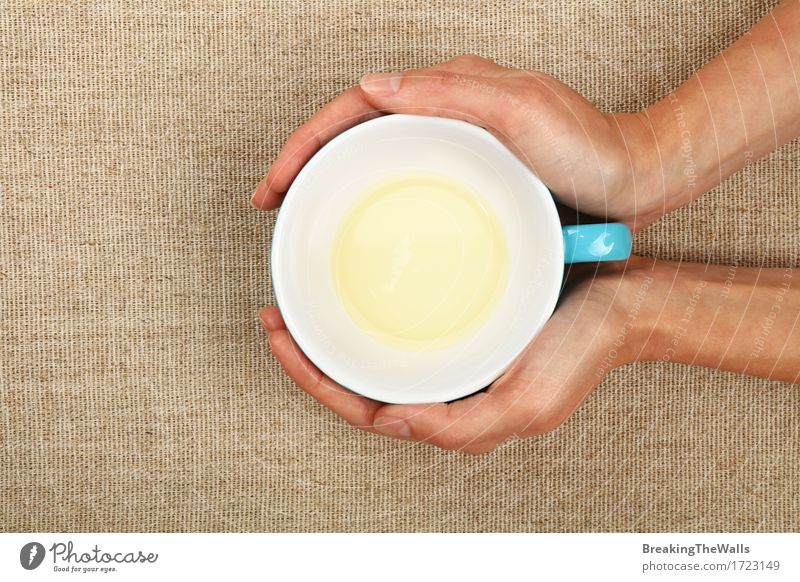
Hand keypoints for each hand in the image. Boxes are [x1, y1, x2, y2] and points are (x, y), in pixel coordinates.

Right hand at [251, 54, 659, 229]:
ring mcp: (456, 144)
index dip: (309, 142)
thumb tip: (374, 86)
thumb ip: (450, 92)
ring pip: (375, 155)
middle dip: (306, 160)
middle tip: (275, 202)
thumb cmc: (590, 146)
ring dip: (332, 179)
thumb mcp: (522, 110)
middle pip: (356, 129)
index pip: (358, 107)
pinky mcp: (469, 174)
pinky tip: (363, 224)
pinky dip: (371, 196)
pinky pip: (404, 178)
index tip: (277, 182)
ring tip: (304, 215)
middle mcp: (447, 111)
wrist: (634, 178)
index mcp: (450, 90)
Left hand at [260, 258, 655, 453]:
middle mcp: (445, 393)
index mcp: (453, 417)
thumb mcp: (523, 404)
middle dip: (310, 358)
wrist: (623, 305)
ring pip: (376, 360)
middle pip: (358, 386)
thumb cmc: (580, 353)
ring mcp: (452, 362)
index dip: (314, 381)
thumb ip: (458, 427)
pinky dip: (369, 318)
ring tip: (299, 306)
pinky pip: (402, 332)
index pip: (363, 410)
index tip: (281, 339)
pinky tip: (356, 295)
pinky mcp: (463, 331)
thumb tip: (392, 423)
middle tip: (275, 317)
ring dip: (334, 338)